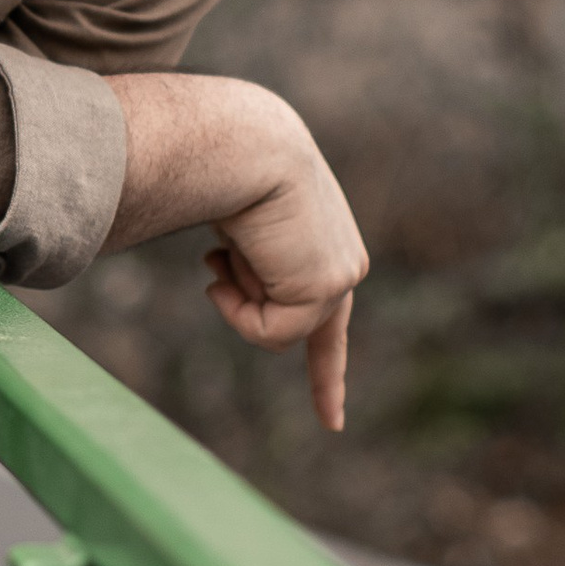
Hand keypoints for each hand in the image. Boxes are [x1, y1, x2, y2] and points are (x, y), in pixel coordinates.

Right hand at [201, 139, 366, 433]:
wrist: (244, 145)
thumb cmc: (222, 167)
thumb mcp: (231, 219)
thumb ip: (242, 258)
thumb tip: (223, 277)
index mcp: (324, 243)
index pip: (327, 315)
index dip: (326, 371)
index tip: (332, 420)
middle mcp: (342, 259)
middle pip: (308, 331)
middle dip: (289, 344)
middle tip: (325, 411)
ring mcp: (342, 275)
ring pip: (276, 327)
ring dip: (237, 293)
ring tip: (229, 247)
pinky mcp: (328, 287)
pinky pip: (270, 331)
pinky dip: (238, 308)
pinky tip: (229, 262)